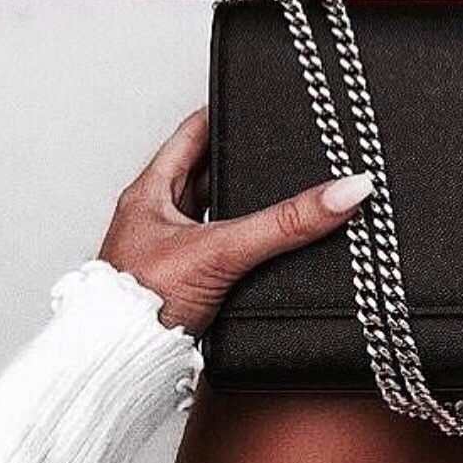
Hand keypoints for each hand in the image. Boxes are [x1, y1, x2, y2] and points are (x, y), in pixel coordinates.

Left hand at [97, 108, 372, 336]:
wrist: (121, 362)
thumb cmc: (140, 303)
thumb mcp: (222, 249)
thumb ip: (283, 223)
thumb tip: (341, 193)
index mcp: (151, 193)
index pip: (191, 134)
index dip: (222, 115)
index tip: (250, 101)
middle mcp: (158, 219)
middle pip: (208, 175)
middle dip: (244, 165)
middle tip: (279, 153)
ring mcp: (171, 254)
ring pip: (216, 216)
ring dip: (244, 210)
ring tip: (279, 202)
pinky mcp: (187, 286)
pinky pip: (222, 254)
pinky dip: (243, 248)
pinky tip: (262, 255)